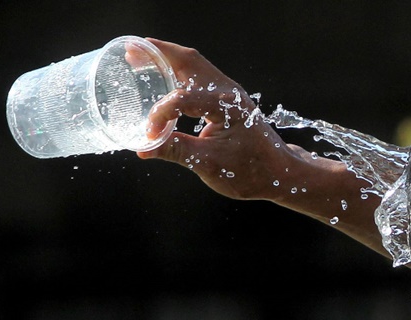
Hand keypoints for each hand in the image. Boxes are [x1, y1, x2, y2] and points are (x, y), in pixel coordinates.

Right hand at [136, 40, 299, 201]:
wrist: (279, 173)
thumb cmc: (250, 171)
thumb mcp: (210, 164)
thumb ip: (176, 151)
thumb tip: (144, 149)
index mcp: (226, 106)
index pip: (182, 99)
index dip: (160, 115)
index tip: (150, 136)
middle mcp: (229, 91)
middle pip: (189, 61)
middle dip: (158, 54)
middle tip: (131, 54)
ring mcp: (229, 93)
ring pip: (194, 64)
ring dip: (168, 59)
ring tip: (141, 58)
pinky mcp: (228, 100)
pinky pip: (200, 76)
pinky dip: (179, 71)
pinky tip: (164, 77)